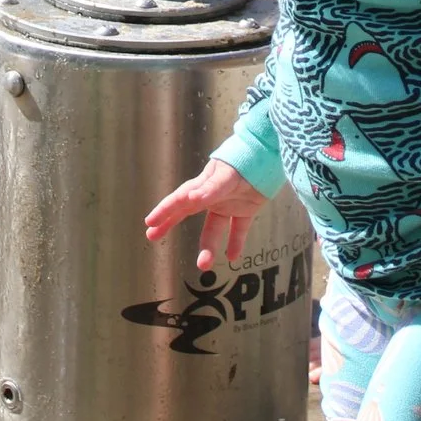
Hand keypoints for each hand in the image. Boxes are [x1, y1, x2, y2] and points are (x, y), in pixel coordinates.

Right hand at [144, 159, 268, 271]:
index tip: (149, 223)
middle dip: (169, 224)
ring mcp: (228, 203)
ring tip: (204, 266)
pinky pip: (238, 229)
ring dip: (208, 246)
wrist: (270, 154)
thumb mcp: (227, 174)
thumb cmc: (245, 159)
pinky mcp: (246, 209)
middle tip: (151, 237)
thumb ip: (211, 188)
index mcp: (204, 184)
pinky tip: (233, 257)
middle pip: (187, 212)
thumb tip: (192, 199)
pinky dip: (236, 243)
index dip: (164, 211)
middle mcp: (212, 195)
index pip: (179, 199)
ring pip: (214, 228)